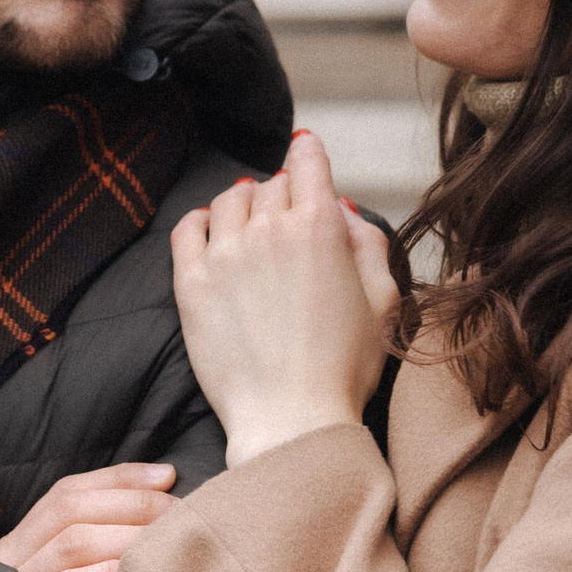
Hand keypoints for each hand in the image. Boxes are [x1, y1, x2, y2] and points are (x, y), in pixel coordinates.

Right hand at [0, 462, 179, 571]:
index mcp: (17, 546)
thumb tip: (161, 490)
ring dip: (129, 534)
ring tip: (171, 538)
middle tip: (180, 511)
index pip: (66, 492)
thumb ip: (94, 544)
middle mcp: (9, 563)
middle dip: (132, 503)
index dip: (120, 479)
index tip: (169, 475)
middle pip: (70, 510)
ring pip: (72, 544)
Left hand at [170, 131, 396, 467]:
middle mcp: (268, 229)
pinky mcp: (191, 283)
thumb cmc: (345, 367)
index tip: (307, 153)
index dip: (309, 154)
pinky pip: (188, 227)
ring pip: (230, 200)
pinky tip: (212, 231)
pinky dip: (201, 220)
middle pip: (272, 185)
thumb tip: (342, 210)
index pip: (308, 161)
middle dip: (285, 194)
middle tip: (291, 220)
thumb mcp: (383, 300)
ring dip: (246, 205)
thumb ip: (367, 242)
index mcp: (319, 226)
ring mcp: (225, 254)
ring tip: (254, 226)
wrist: (291, 419)